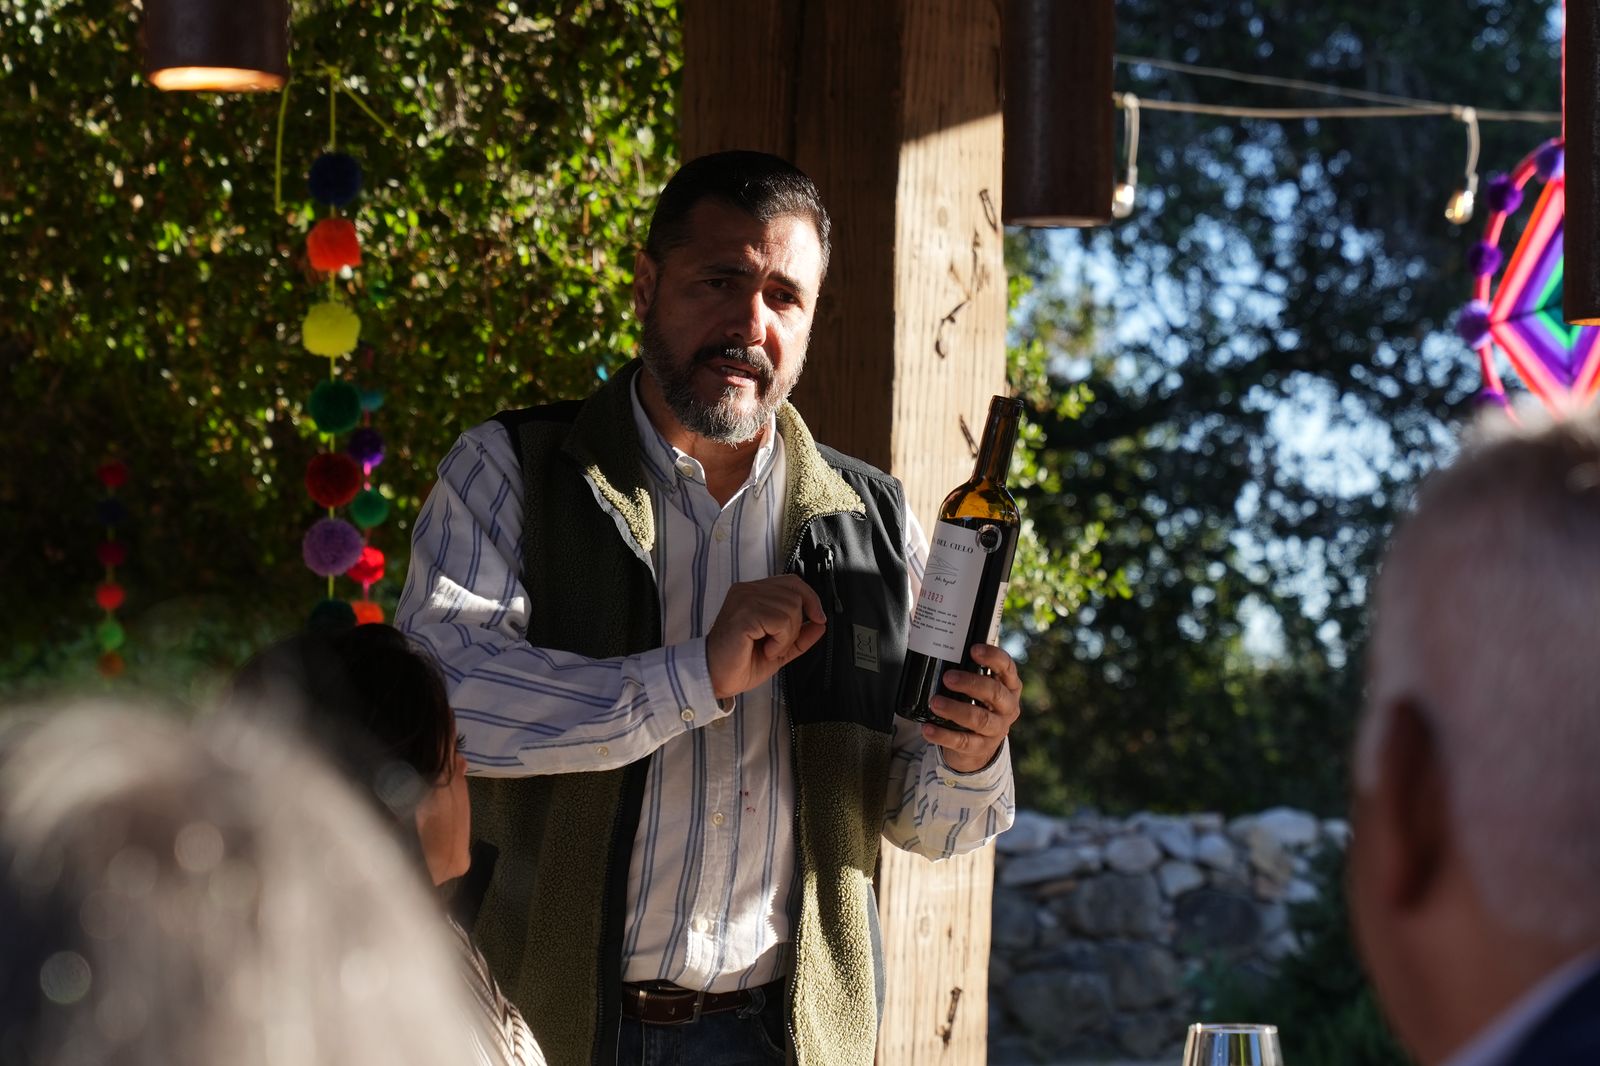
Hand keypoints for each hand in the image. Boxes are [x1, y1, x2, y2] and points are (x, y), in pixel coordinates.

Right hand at [706, 576, 826, 698]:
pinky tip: (765, 649)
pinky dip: (779, 641)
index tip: (818, 619)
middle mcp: (747, 590)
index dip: (811, 598)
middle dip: (795, 626)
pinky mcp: (744, 613)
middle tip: (777, 645)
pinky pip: (781, 621)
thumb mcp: (779, 648)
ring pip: (791, 608)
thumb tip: (821, 623)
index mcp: (753, 592)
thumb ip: (800, 635)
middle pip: (795, 595)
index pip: (792, 582)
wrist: (715, 678)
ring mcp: (744, 599)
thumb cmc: (740, 663)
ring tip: (768, 648)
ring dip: (786, 637)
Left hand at [921, 643, 1021, 772]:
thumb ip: (970, 670)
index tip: (973, 649)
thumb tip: (940, 643)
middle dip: (970, 683)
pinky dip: (943, 735)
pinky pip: (962, 741)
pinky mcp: (980, 747)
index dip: (993, 657)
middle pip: (994, 693)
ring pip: (980, 719)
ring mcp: (996, 729)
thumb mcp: (981, 688)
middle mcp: (1008, 707)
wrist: (979, 748)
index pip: (1007, 668)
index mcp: (1009, 687)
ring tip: (935, 702)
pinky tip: (928, 728)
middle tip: (948, 677)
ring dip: (955, 709)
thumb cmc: (977, 706)